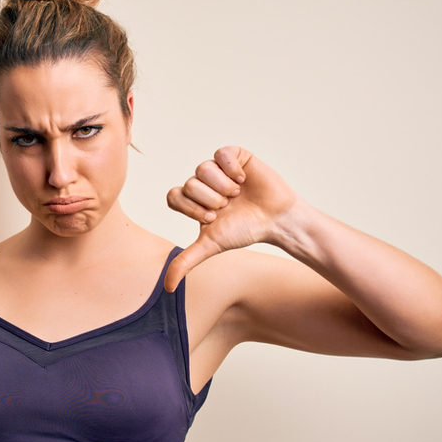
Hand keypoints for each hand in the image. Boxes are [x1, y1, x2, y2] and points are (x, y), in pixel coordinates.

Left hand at [164, 146, 297, 290]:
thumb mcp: (211, 245)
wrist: (275, 220)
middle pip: (189, 184)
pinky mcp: (235, 156)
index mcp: (192, 200)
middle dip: (210, 200)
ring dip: (222, 186)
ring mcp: (218, 168)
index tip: (212, 218)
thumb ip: (186, 261)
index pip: (174, 196)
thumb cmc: (244, 231)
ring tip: (237, 195)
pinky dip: (231, 168)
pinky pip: (221, 154)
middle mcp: (202, 183)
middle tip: (228, 207)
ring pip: (203, 168)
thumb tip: (166, 288)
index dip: (192, 208)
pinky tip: (242, 179)